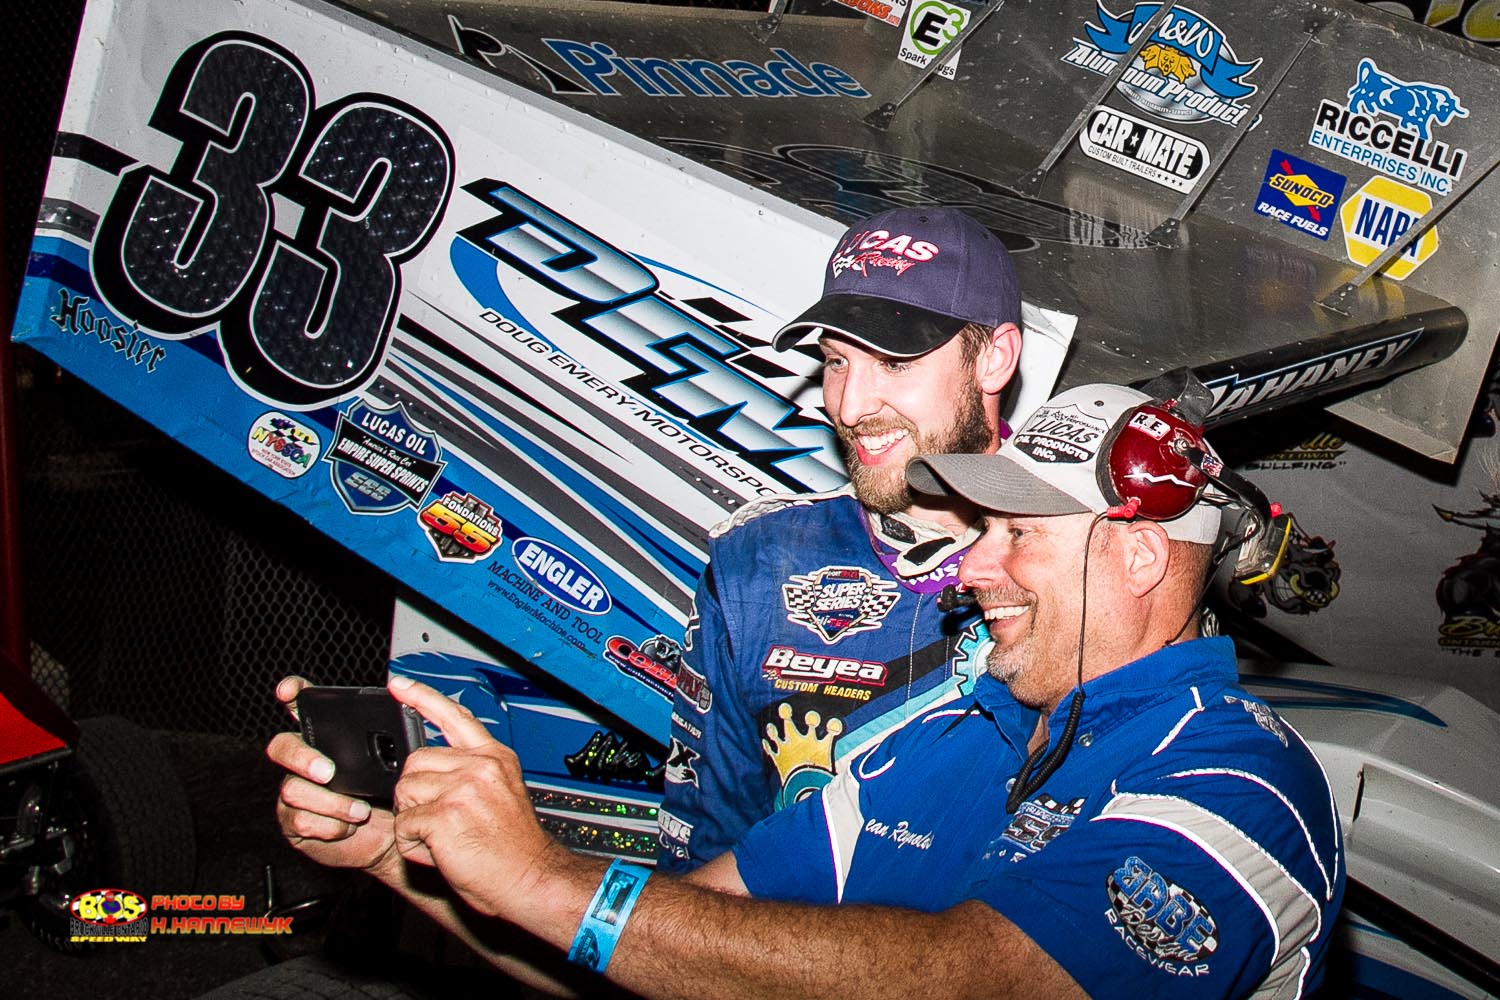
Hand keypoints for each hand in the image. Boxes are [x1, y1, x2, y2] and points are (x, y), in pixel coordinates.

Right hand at [267, 676, 400, 878]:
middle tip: (328, 771)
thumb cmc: (392, 796)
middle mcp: (304, 761)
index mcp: (327, 738)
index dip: (291, 694)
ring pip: (293, 789)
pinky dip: (330, 826)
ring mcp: (296, 791)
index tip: (289, 691)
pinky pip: (300, 820)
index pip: (302, 708)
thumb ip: (392, 743)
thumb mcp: (396, 766)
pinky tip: (348, 828)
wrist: (389, 839)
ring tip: (360, 811)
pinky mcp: (294, 821)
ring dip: (331, 803)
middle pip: (282, 747)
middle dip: (301, 757)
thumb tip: (404, 717)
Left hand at [388, 676, 565, 921]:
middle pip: (416, 761)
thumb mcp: (501, 794)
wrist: (530, 879)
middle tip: (438, 820)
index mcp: (494, 758)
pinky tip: (440, 853)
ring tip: (443, 839)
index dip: (421, 697)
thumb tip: (430, 770)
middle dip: (415, 792)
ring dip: (413, 821)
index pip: (453, 717)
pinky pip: (404, 825)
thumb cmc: (514, 849)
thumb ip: (471, 773)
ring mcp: (462, 789)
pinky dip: (413, 846)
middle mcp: (479, 767)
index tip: (398, 684)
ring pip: (406, 792)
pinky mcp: (444, 815)